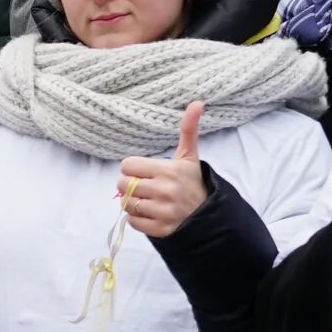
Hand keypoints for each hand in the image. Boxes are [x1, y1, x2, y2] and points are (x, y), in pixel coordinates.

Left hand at [115, 103, 207, 238]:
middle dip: (129, 186)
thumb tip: (197, 102)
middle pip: (123, 185)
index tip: (143, 172)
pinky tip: (149, 213)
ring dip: (132, 203)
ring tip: (145, 200)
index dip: (132, 169)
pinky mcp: (161, 229)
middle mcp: (165, 191)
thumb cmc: (192, 182)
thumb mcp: (190, 156)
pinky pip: (133, 222)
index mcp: (168, 170)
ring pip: (126, 204)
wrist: (209, 215)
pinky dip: (137, 219)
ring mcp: (163, 212)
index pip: (127, 166)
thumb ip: (188, 129)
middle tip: (142, 186)